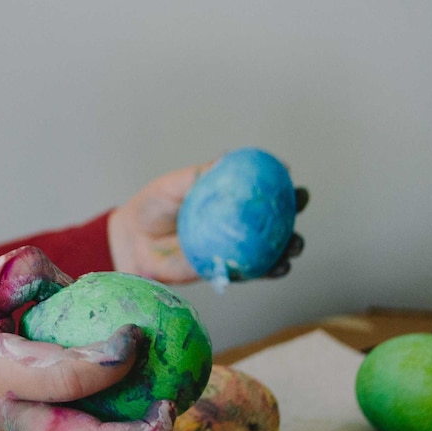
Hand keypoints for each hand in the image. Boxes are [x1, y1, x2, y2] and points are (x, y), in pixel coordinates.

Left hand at [108, 159, 308, 282]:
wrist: (133, 240)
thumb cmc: (154, 206)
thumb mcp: (176, 184)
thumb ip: (202, 175)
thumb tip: (229, 158)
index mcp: (228, 198)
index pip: (262, 190)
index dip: (281, 184)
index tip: (291, 178)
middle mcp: (235, 223)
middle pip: (274, 219)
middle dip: (293, 215)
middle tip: (298, 209)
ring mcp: (232, 247)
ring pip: (270, 248)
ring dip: (289, 247)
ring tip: (294, 245)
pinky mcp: (225, 270)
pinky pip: (252, 272)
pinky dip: (268, 271)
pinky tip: (278, 268)